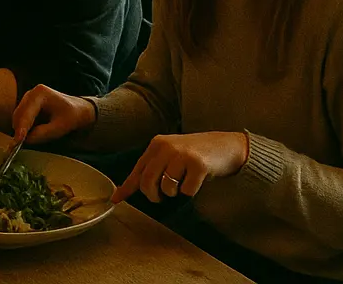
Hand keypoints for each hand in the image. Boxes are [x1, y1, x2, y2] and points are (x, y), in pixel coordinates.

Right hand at [11, 84, 95, 144]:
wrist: (78, 110)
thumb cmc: (72, 116)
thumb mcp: (60, 127)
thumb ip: (42, 133)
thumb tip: (26, 140)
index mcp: (39, 93)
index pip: (26, 113)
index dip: (21, 128)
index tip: (17, 141)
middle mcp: (31, 93)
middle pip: (19, 115)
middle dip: (20, 130)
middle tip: (20, 145)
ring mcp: (28, 98)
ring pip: (18, 118)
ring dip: (22, 130)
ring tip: (31, 139)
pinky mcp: (28, 106)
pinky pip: (21, 119)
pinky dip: (25, 128)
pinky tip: (34, 133)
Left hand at [114, 131, 248, 203]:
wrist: (226, 146)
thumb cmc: (195, 154)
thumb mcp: (171, 155)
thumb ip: (152, 168)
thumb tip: (126, 190)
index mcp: (157, 144)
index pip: (138, 169)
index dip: (127, 187)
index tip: (115, 199)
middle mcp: (167, 146)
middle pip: (148, 181)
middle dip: (153, 195)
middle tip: (162, 196)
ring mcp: (182, 154)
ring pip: (167, 188)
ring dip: (174, 192)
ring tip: (184, 180)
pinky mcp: (198, 164)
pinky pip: (186, 191)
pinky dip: (191, 191)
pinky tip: (198, 179)